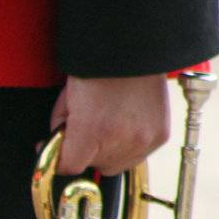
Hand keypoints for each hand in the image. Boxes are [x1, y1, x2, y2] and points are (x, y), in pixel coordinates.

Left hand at [52, 74, 170, 174]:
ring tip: (108, 124)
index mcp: (91, 132)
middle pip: (97, 166)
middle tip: (88, 130)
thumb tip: (60, 147)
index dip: (60, 160)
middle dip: (88, 153)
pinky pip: (139, 153)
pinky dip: (130, 143)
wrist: (132, 50)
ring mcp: (144, 140)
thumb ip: (62, 130)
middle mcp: (120, 141)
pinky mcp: (160, 135)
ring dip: (110, 151)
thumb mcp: (66, 101)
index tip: (58, 153)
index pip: (70, 167)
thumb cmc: (96, 71)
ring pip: (119, 164)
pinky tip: (125, 123)